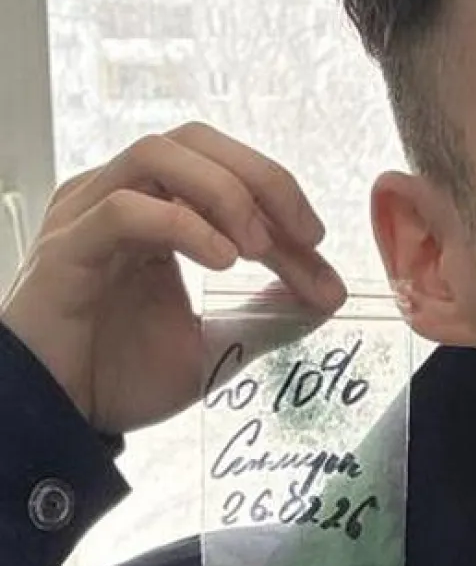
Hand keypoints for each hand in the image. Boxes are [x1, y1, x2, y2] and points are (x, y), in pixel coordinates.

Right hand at [0, 123, 346, 433]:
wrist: (56, 424)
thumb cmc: (120, 377)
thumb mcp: (215, 345)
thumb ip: (267, 314)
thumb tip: (329, 296)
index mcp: (153, 208)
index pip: (228, 173)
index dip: (285, 204)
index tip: (324, 253)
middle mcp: (117, 196)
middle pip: (195, 140)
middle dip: (264, 177)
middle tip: (307, 234)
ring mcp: (85, 216)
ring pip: (158, 153)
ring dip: (225, 191)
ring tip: (258, 247)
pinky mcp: (64, 251)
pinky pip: (123, 209)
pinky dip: (182, 224)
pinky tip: (223, 262)